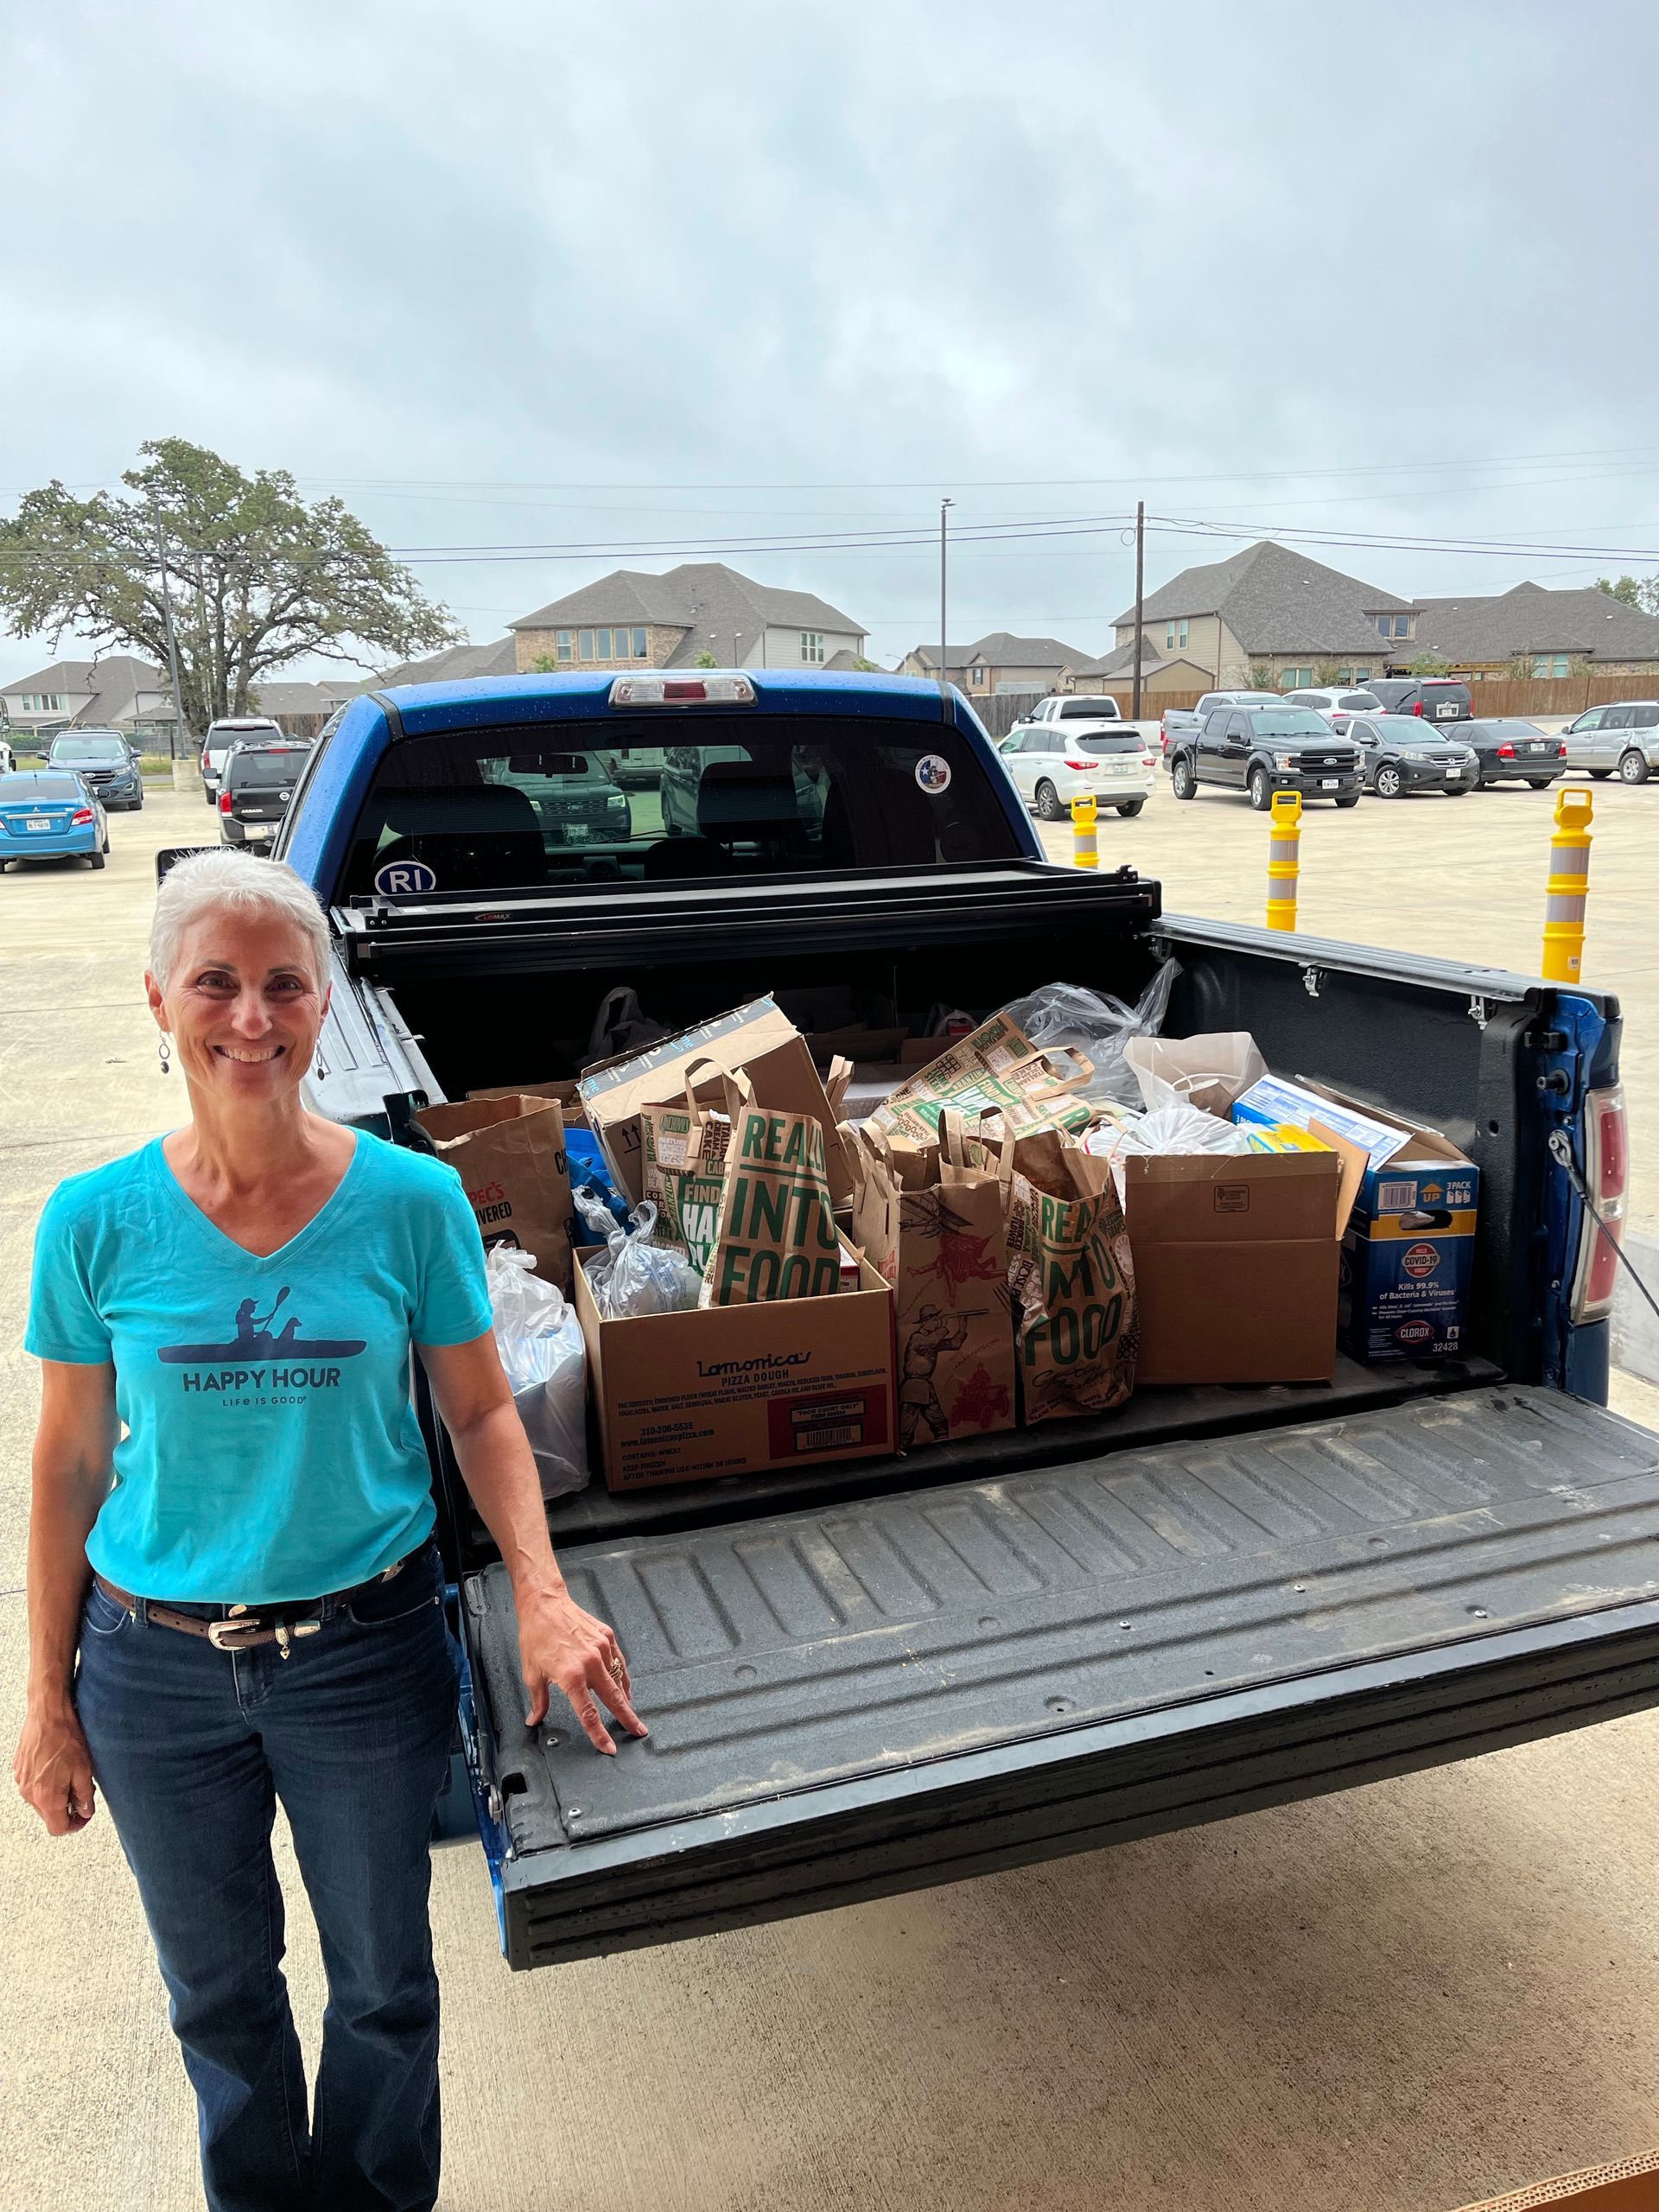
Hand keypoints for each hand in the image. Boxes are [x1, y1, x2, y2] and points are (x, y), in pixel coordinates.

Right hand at [14, 1701, 95, 1835]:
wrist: (47, 1714)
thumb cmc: (66, 1737)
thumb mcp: (84, 1769)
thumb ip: (84, 1795)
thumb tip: (86, 1811)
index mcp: (46, 1797)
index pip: (58, 1828)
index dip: (75, 1825)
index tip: (85, 1815)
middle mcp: (29, 1793)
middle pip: (48, 1815)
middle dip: (67, 1808)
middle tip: (82, 1791)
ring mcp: (21, 1781)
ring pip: (40, 1801)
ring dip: (56, 1795)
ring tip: (71, 1776)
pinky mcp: (19, 1770)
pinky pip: (32, 1786)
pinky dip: (45, 1784)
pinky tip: (57, 1767)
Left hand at [517, 1584, 647, 1755]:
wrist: (544, 1604)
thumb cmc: (536, 1635)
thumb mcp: (531, 1673)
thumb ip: (538, 1700)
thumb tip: (535, 1718)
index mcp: (571, 1676)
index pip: (589, 1713)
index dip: (599, 1734)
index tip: (609, 1747)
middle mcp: (590, 1663)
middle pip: (614, 1699)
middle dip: (627, 1718)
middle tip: (639, 1731)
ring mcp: (601, 1649)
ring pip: (618, 1680)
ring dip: (624, 1697)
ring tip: (629, 1710)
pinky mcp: (606, 1637)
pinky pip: (619, 1662)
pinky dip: (622, 1676)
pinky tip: (624, 1685)